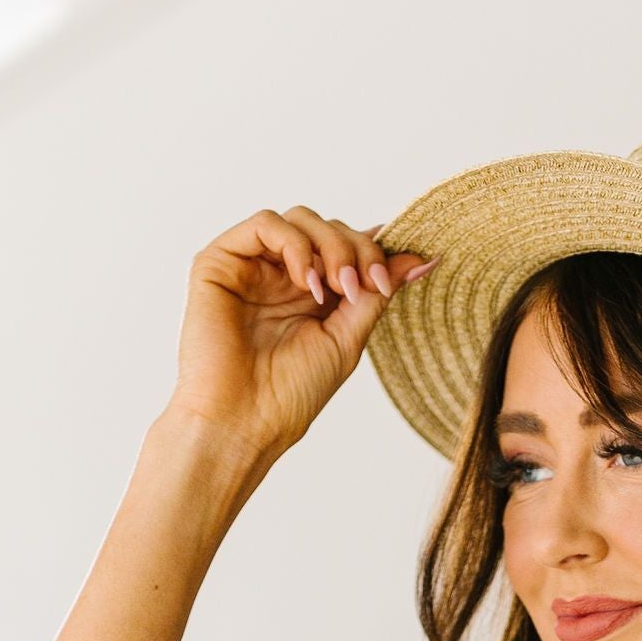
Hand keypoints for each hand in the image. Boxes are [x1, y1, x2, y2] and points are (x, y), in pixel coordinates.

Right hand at [163, 205, 432, 466]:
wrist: (244, 421)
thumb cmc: (289, 393)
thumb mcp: (348, 337)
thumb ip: (376, 293)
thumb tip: (420, 259)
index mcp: (311, 294)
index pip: (349, 247)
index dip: (377, 250)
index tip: (411, 264)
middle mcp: (281, 275)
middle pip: (328, 228)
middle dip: (356, 250)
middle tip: (363, 286)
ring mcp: (251, 266)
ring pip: (300, 219)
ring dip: (331, 246)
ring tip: (336, 288)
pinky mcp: (220, 261)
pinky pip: (264, 224)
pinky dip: (295, 245)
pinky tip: (305, 281)